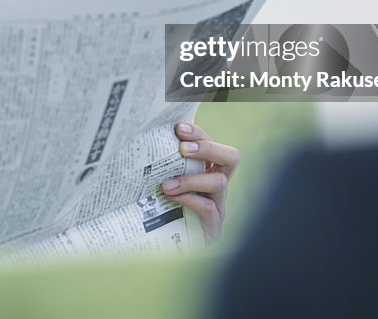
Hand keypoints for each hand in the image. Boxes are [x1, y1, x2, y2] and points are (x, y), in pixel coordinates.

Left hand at [160, 122, 239, 244]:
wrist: (165, 250)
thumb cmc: (163, 211)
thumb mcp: (164, 183)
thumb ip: (163, 166)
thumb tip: (146, 142)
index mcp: (207, 171)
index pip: (212, 144)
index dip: (199, 133)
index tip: (178, 128)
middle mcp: (217, 186)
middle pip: (231, 157)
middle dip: (208, 147)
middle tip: (183, 148)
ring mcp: (219, 206)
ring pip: (219, 182)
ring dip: (192, 178)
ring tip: (167, 183)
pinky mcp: (213, 227)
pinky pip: (209, 208)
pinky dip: (190, 199)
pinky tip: (171, 197)